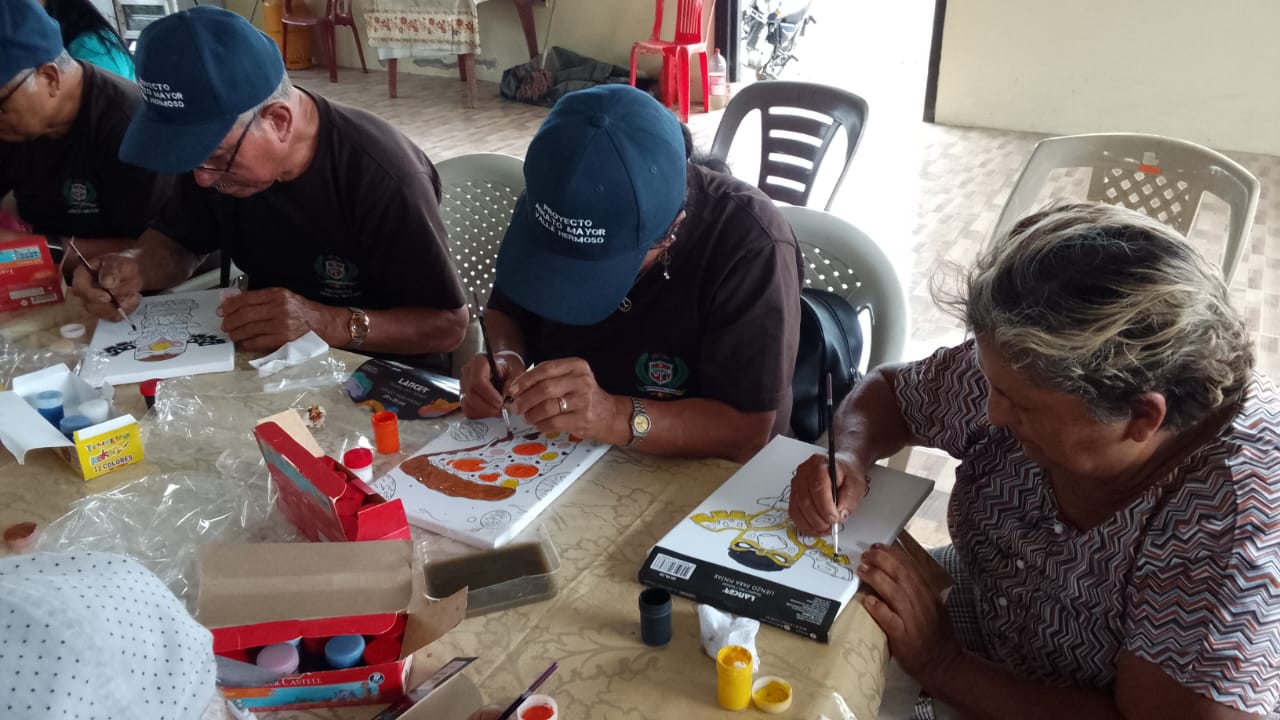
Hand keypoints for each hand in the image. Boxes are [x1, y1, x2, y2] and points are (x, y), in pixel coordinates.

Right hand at [70, 253, 142, 318]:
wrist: (129, 273)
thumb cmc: (119, 265)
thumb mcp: (117, 263)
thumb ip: (111, 271)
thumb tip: (107, 283)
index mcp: (82, 275)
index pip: (80, 289)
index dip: (92, 295)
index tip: (107, 297)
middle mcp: (84, 291)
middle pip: (90, 305)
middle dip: (110, 306)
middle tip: (127, 298)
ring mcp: (93, 303)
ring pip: (103, 314)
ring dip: (120, 308)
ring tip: (133, 295)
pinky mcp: (104, 312)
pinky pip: (114, 317)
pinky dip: (126, 310)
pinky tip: (133, 299)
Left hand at [219, 287, 340, 351]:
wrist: (323, 324)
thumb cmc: (302, 311)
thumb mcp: (283, 297)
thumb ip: (261, 298)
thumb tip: (234, 300)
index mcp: (277, 294)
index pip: (246, 298)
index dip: (230, 305)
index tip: (222, 310)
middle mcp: (278, 308)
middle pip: (244, 314)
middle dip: (230, 321)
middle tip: (225, 325)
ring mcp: (280, 325)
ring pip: (249, 329)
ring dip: (236, 333)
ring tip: (232, 334)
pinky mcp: (282, 339)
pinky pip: (257, 342)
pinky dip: (247, 343)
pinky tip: (244, 342)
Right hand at [460, 351, 525, 418]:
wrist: (504, 368)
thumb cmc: (509, 367)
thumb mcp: (516, 370)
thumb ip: (514, 383)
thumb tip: (507, 398)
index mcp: (479, 362)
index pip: (478, 381)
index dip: (489, 394)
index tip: (501, 402)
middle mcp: (468, 373)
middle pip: (472, 395)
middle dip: (488, 407)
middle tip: (502, 411)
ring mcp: (464, 385)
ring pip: (468, 405)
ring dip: (485, 413)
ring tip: (499, 412)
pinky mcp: (464, 396)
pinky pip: (468, 411)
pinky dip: (480, 415)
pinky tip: (492, 413)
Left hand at [507, 357, 625, 443]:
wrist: (608, 414)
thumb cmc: (583, 395)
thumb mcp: (570, 378)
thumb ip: (547, 378)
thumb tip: (517, 387)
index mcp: (576, 366)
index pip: (546, 368)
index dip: (525, 379)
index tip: (513, 389)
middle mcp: (582, 381)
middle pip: (544, 388)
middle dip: (525, 399)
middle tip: (516, 406)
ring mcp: (583, 400)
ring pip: (547, 407)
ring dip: (531, 414)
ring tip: (527, 417)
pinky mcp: (582, 419)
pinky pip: (554, 422)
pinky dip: (541, 424)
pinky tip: (539, 424)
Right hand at [789, 452, 868, 535]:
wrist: (840, 470)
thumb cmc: (846, 474)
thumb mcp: (855, 483)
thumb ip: (849, 497)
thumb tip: (840, 513)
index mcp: (819, 464)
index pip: (818, 487)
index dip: (825, 506)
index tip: (835, 518)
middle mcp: (803, 473)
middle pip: (805, 500)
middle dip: (820, 519)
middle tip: (833, 526)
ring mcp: (796, 484)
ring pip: (797, 509)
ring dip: (812, 524)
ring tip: (827, 528)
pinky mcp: (793, 496)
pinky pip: (794, 514)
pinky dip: (805, 525)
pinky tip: (817, 528)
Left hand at [859, 543, 963, 684]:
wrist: (943, 662)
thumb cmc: (934, 633)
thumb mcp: (931, 606)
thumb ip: (915, 590)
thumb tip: (894, 569)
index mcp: (928, 594)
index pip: (910, 568)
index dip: (893, 555)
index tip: (878, 546)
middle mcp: (922, 604)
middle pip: (902, 576)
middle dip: (882, 561)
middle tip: (866, 554)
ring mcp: (914, 621)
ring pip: (895, 594)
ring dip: (877, 579)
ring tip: (862, 569)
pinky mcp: (905, 638)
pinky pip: (891, 621)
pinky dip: (880, 610)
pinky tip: (868, 601)